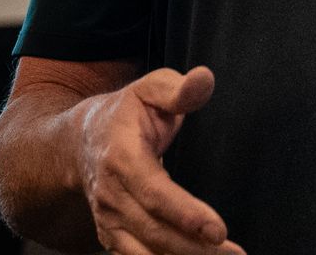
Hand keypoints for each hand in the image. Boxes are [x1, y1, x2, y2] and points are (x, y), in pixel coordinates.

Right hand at [76, 65, 243, 254]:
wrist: (80, 142)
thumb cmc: (124, 114)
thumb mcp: (149, 90)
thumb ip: (178, 89)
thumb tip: (205, 79)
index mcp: (121, 156)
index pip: (153, 191)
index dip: (184, 213)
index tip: (217, 229)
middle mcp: (111, 194)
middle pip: (154, 231)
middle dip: (195, 248)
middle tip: (234, 254)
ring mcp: (108, 220)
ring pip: (146, 253)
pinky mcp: (111, 237)